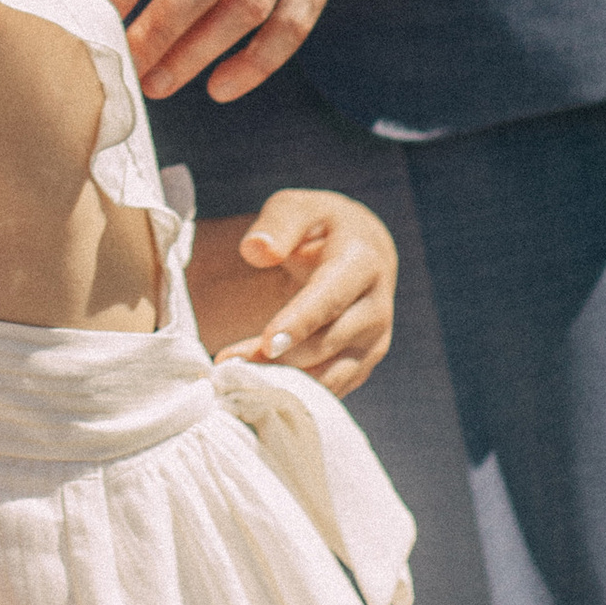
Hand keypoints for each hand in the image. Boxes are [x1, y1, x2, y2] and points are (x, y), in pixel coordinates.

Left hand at [209, 189, 396, 397]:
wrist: (360, 252)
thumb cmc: (318, 227)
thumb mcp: (297, 208)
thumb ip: (277, 224)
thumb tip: (257, 250)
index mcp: (363, 262)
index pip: (330, 298)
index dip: (299, 322)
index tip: (265, 344)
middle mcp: (377, 307)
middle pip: (327, 343)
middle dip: (278, 359)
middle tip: (228, 366)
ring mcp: (373, 341)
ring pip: (330, 375)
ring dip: (284, 383)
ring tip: (235, 379)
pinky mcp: (362, 365)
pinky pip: (330, 390)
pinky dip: (296, 395)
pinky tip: (258, 391)